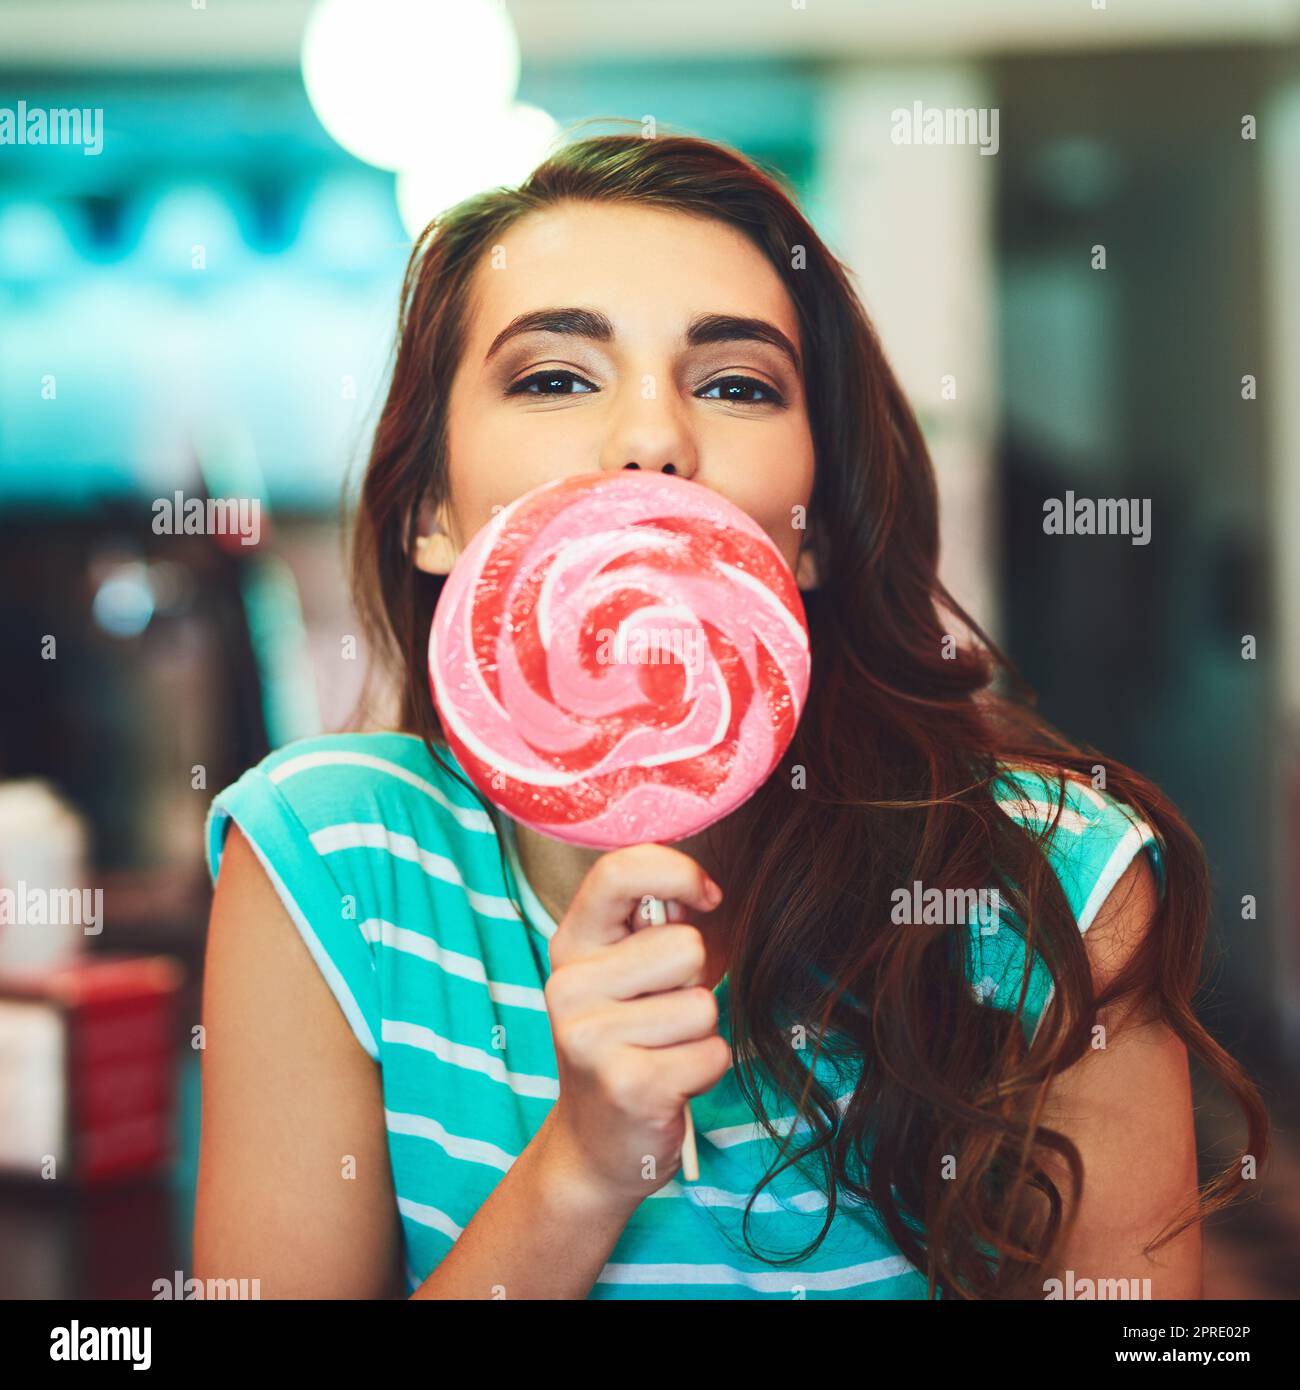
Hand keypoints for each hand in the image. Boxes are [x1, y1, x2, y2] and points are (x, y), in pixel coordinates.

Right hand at [538, 844, 730, 1211]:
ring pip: (704, 1004)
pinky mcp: (629, 1085)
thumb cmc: (625, 1043)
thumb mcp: (621, 975)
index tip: (706, 898)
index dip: (678, 872)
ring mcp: (593, 1039)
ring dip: (700, 1033)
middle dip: (694, 982)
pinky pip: (713, 1053)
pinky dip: (706, 1070)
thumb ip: (651, 925)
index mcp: (571, 946)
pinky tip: (669, 1084)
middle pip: (686, 946)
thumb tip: (702, 892)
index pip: (619, 872)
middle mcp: (569, 987)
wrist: (595, 1145)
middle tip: (660, 1017)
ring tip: (662, 1051)